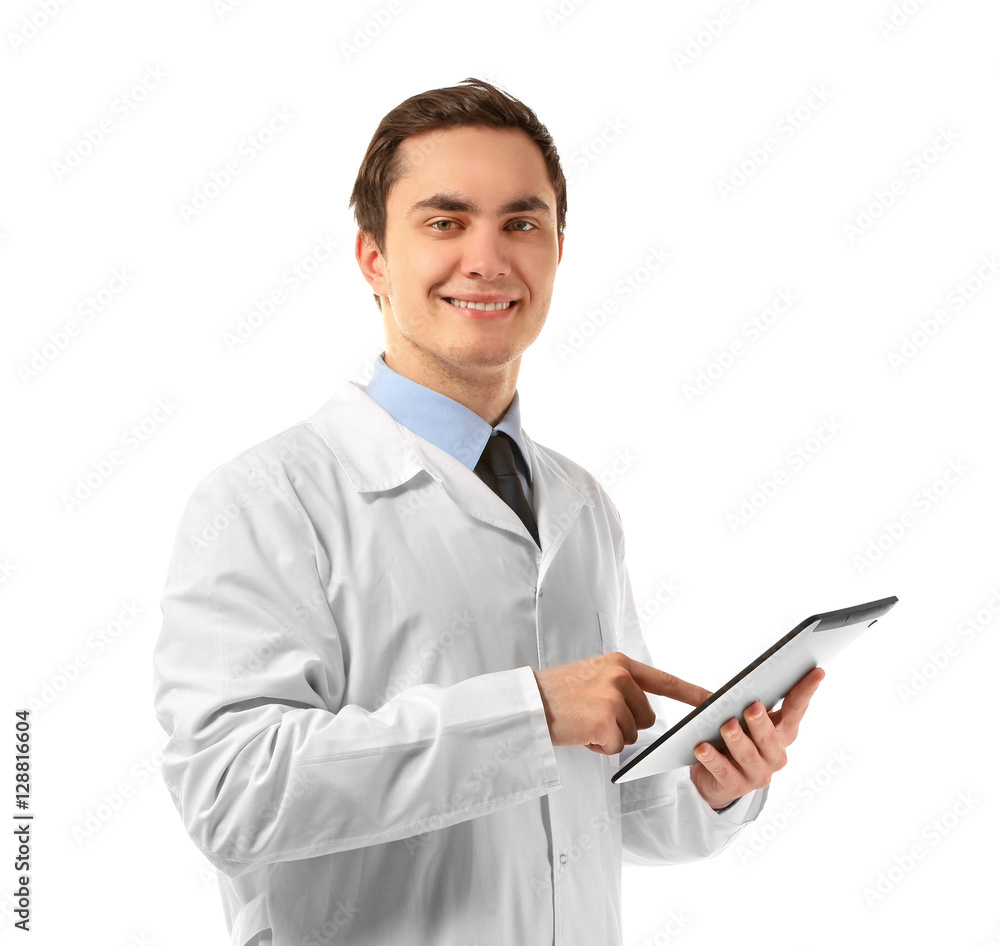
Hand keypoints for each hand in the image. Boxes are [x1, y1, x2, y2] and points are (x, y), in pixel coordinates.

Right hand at [532, 652, 711, 753]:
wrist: (527, 702)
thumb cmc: (556, 693)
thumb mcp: (592, 676)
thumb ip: (620, 686)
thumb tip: (644, 712)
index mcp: (619, 664)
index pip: (664, 680)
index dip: (692, 692)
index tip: (714, 699)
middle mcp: (620, 677)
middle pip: (646, 717)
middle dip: (623, 724)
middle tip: (592, 715)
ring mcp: (613, 698)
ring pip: (631, 734)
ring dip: (609, 735)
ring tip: (583, 721)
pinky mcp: (605, 720)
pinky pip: (616, 746)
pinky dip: (599, 746)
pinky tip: (581, 732)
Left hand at [690, 667, 824, 810]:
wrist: (716, 780)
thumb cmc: (733, 740)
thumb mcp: (740, 719)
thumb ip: (739, 703)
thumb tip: (732, 689)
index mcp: (781, 733)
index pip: (796, 710)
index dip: (806, 692)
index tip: (817, 672)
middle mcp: (775, 756)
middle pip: (770, 737)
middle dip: (761, 723)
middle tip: (753, 707)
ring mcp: (757, 774)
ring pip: (747, 755)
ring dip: (736, 740)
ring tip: (727, 726)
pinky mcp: (735, 787)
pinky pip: (723, 771)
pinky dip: (712, 759)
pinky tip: (702, 748)